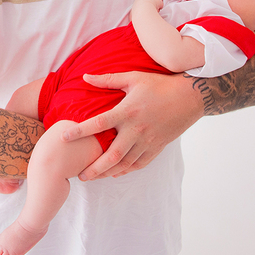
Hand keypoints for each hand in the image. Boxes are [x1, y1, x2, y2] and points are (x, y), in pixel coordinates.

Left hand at [62, 70, 202, 179]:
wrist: (190, 97)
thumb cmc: (159, 85)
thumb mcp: (133, 78)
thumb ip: (108, 79)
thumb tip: (85, 77)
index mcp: (127, 111)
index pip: (99, 123)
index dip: (80, 131)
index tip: (64, 138)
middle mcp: (137, 129)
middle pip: (112, 155)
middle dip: (95, 168)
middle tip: (80, 176)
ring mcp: (148, 141)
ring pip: (125, 163)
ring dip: (108, 172)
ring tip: (93, 177)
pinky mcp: (157, 147)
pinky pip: (139, 164)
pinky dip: (126, 170)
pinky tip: (115, 173)